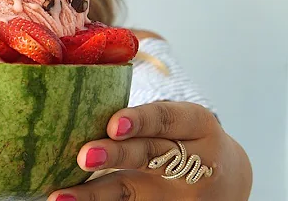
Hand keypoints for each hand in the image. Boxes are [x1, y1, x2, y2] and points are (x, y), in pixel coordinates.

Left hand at [48, 101, 252, 200]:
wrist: (227, 182)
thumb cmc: (186, 138)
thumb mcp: (180, 120)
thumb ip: (143, 115)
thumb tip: (77, 97)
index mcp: (197, 125)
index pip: (167, 119)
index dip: (141, 120)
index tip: (114, 123)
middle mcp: (193, 161)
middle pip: (149, 155)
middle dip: (115, 156)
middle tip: (83, 156)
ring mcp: (179, 194)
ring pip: (132, 192)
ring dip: (94, 194)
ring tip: (60, 195)